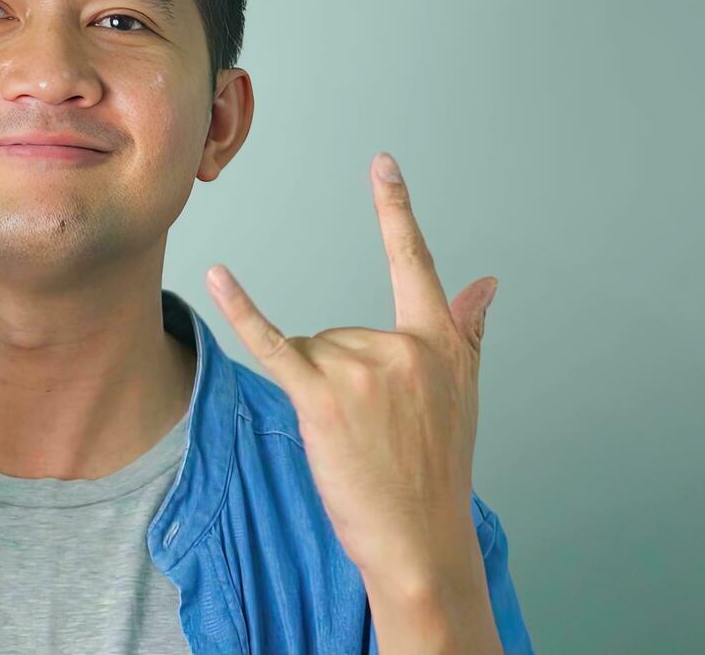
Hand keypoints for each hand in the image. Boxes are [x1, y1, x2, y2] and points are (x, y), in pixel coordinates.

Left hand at [205, 151, 497, 588]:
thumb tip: (487, 281)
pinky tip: (218, 275)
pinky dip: (241, 311)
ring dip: (320, 397)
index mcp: (439, 341)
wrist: (419, 540)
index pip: (414, 262)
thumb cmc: (436, 473)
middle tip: (373, 434)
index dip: (396, 210)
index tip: (381, 164)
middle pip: (339, 332)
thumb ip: (468, 329)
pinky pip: (272, 343)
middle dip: (343, 382)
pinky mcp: (320, 396)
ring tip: (354, 442)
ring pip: (312, 354)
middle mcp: (403, 345)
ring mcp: (360, 368)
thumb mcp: (462, 395)